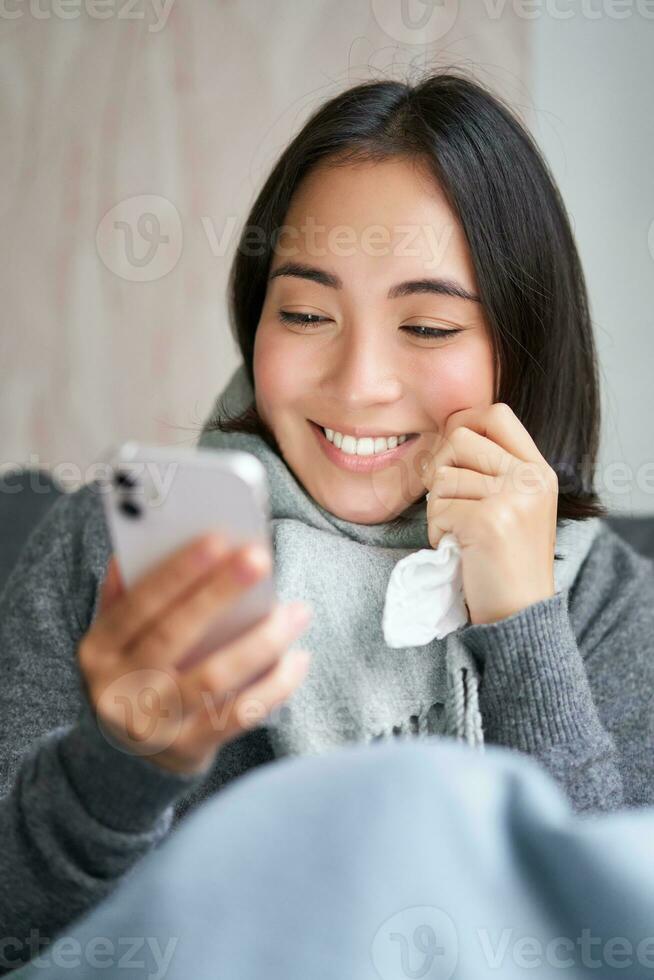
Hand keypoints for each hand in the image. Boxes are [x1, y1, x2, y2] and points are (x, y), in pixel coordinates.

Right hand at [78, 534, 311, 774]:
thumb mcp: (117, 638)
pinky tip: (298, 658)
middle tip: (261, 558)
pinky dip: (274, 686)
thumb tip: (141, 542)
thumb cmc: (136, 673)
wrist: (130, 756)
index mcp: (99, 650)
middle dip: (221, 593)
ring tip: (298, 611)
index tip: (217, 539)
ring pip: (214, 677)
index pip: (138, 604)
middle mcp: (119, 688)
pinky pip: (239, 715)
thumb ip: (128, 595)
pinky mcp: (189, 748)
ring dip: (262, 641)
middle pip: (175, 634)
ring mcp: (153, 724)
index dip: (177, 572)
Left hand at [420, 403, 558, 625]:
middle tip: (449, 503)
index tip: (451, 455)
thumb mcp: (516, 505)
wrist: (520, 614)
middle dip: (440, 471)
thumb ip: (494, 469)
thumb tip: (447, 432)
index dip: (462, 424)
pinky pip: (437, 509)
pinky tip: (460, 550)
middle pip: (458, 438)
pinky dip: (438, 533)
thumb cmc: (507, 561)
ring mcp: (512, 497)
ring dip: (438, 509)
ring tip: (461, 534)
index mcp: (538, 469)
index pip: (495, 413)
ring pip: (442, 477)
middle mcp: (530, 477)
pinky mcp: (488, 521)